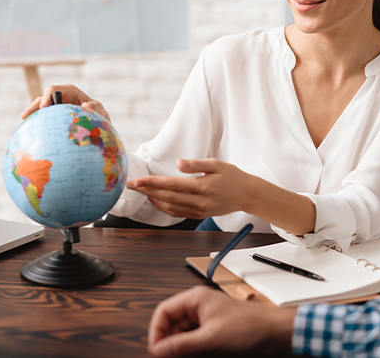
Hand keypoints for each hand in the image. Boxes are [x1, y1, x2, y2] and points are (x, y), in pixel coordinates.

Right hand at [19, 84, 110, 121]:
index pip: (53, 89)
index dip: (46, 95)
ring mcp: (55, 108)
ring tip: (23, 122)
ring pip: (40, 109)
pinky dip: (36, 123)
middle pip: (42, 99)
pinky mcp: (53, 117)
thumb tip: (86, 106)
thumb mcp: (98, 108)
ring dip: (31, 115)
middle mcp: (59, 98)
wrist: (96, 124)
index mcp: (68, 91)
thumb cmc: (97, 112)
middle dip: (34, 106)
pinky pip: (43, 118)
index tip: (44, 106)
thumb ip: (94, 107)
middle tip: (25, 115)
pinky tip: (30, 130)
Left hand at [127, 159, 258, 218]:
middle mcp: (199, 201)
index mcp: (202, 186)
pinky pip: (178, 213)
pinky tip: (156, 201)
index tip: (137, 181)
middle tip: (131, 186)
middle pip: (166, 197)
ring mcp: (199, 210)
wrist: (248, 194)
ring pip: (170, 207)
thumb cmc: (232, 176)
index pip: (170, 185)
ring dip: (153, 200)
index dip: (151, 183)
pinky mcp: (200, 215)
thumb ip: (196, 164)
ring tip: (141, 192)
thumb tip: (178, 164)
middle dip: (146, 191)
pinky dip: (164, 208)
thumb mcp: (216, 164)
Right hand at [148, 286, 294, 357]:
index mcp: (195, 299)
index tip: (156, 350)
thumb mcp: (210, 338)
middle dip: (167, 341)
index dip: (156, 331)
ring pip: (183, 333)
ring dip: (179, 347)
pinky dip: (191, 349)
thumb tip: (159, 349)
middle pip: (172, 323)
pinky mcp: (214, 330)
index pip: (164, 311)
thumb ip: (182, 344)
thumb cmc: (249, 326)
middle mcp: (199, 306)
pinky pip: (195, 339)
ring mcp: (206, 318)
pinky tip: (192, 356)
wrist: (274, 332)